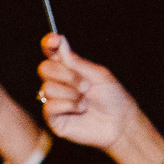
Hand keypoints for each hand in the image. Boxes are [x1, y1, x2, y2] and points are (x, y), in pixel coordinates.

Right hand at [36, 35, 143, 150]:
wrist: (119, 123)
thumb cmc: (112, 98)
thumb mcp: (98, 74)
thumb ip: (76, 62)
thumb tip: (60, 43)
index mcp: (70, 69)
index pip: (52, 53)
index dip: (49, 44)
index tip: (54, 40)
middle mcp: (59, 83)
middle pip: (45, 68)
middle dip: (66, 75)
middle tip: (85, 85)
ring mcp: (55, 100)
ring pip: (48, 88)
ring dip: (70, 93)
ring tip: (85, 101)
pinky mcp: (53, 118)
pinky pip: (49, 106)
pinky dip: (67, 105)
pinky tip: (80, 110)